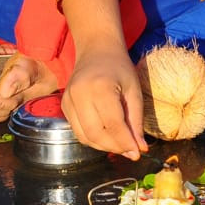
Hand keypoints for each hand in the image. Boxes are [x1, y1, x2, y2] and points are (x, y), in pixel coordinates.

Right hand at [60, 41, 146, 158]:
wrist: (97, 50)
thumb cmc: (119, 68)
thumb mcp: (134, 90)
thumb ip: (135, 120)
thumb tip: (140, 149)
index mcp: (100, 87)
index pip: (112, 124)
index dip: (125, 142)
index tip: (137, 153)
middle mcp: (80, 95)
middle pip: (95, 134)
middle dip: (114, 147)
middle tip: (130, 151)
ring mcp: (68, 100)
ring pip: (84, 136)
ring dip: (103, 146)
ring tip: (120, 145)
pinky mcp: (63, 106)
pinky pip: (77, 131)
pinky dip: (92, 139)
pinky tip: (107, 136)